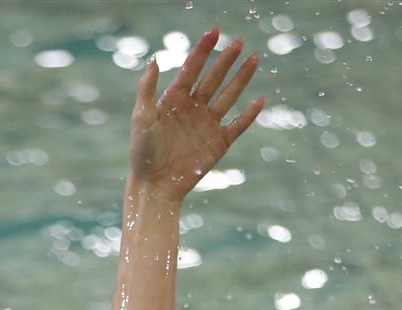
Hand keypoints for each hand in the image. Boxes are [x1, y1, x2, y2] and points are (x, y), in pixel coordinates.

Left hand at [128, 29, 264, 201]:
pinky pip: (237, 125)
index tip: (214, 31)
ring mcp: (207, 125)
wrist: (154, 186)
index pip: (192, 68)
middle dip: (226, 59)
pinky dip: (248, 114)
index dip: (203, 49)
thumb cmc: (143, 153)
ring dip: (241, 78)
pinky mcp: (218, 144)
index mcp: (174, 99)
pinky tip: (259, 100)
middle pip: (213, 78)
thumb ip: (147, 87)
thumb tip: (154, 58)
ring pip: (228, 96)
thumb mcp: (142, 117)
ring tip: (253, 59)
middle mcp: (193, 108)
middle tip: (239, 41)